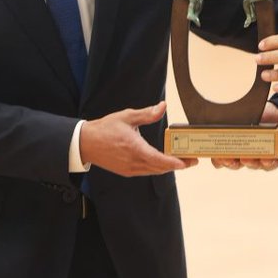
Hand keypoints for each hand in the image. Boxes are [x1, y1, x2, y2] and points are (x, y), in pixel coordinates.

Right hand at [79, 103, 196, 175]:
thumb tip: (163, 106)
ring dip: (168, 167)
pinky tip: (164, 161)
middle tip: (192, 160)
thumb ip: (147, 114)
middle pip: (160, 168)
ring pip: (154, 171)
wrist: (85, 143)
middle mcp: (132, 162)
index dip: (173, 163)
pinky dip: (157, 168)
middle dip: (177, 165)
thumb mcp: (127, 116)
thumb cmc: (105, 128)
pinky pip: (146, 171)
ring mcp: (129, 169)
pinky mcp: (126, 171)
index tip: (186, 163)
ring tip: (182, 161)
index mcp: (134, 148)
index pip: (158, 159)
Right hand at [211, 102, 277, 170]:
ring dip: (249, 162)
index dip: (218, 157)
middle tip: (228, 159)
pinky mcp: (275, 159)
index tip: (216, 154)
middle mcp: (245, 153)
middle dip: (230, 162)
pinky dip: (268, 162)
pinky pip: (270, 165)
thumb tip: (223, 118)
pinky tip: (266, 159)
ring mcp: (259, 157)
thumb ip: (236, 119)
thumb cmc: (264, 115)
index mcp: (235, 143)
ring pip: (252, 164)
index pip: (222, 155)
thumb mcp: (247, 114)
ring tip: (246, 158)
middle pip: (234, 163)